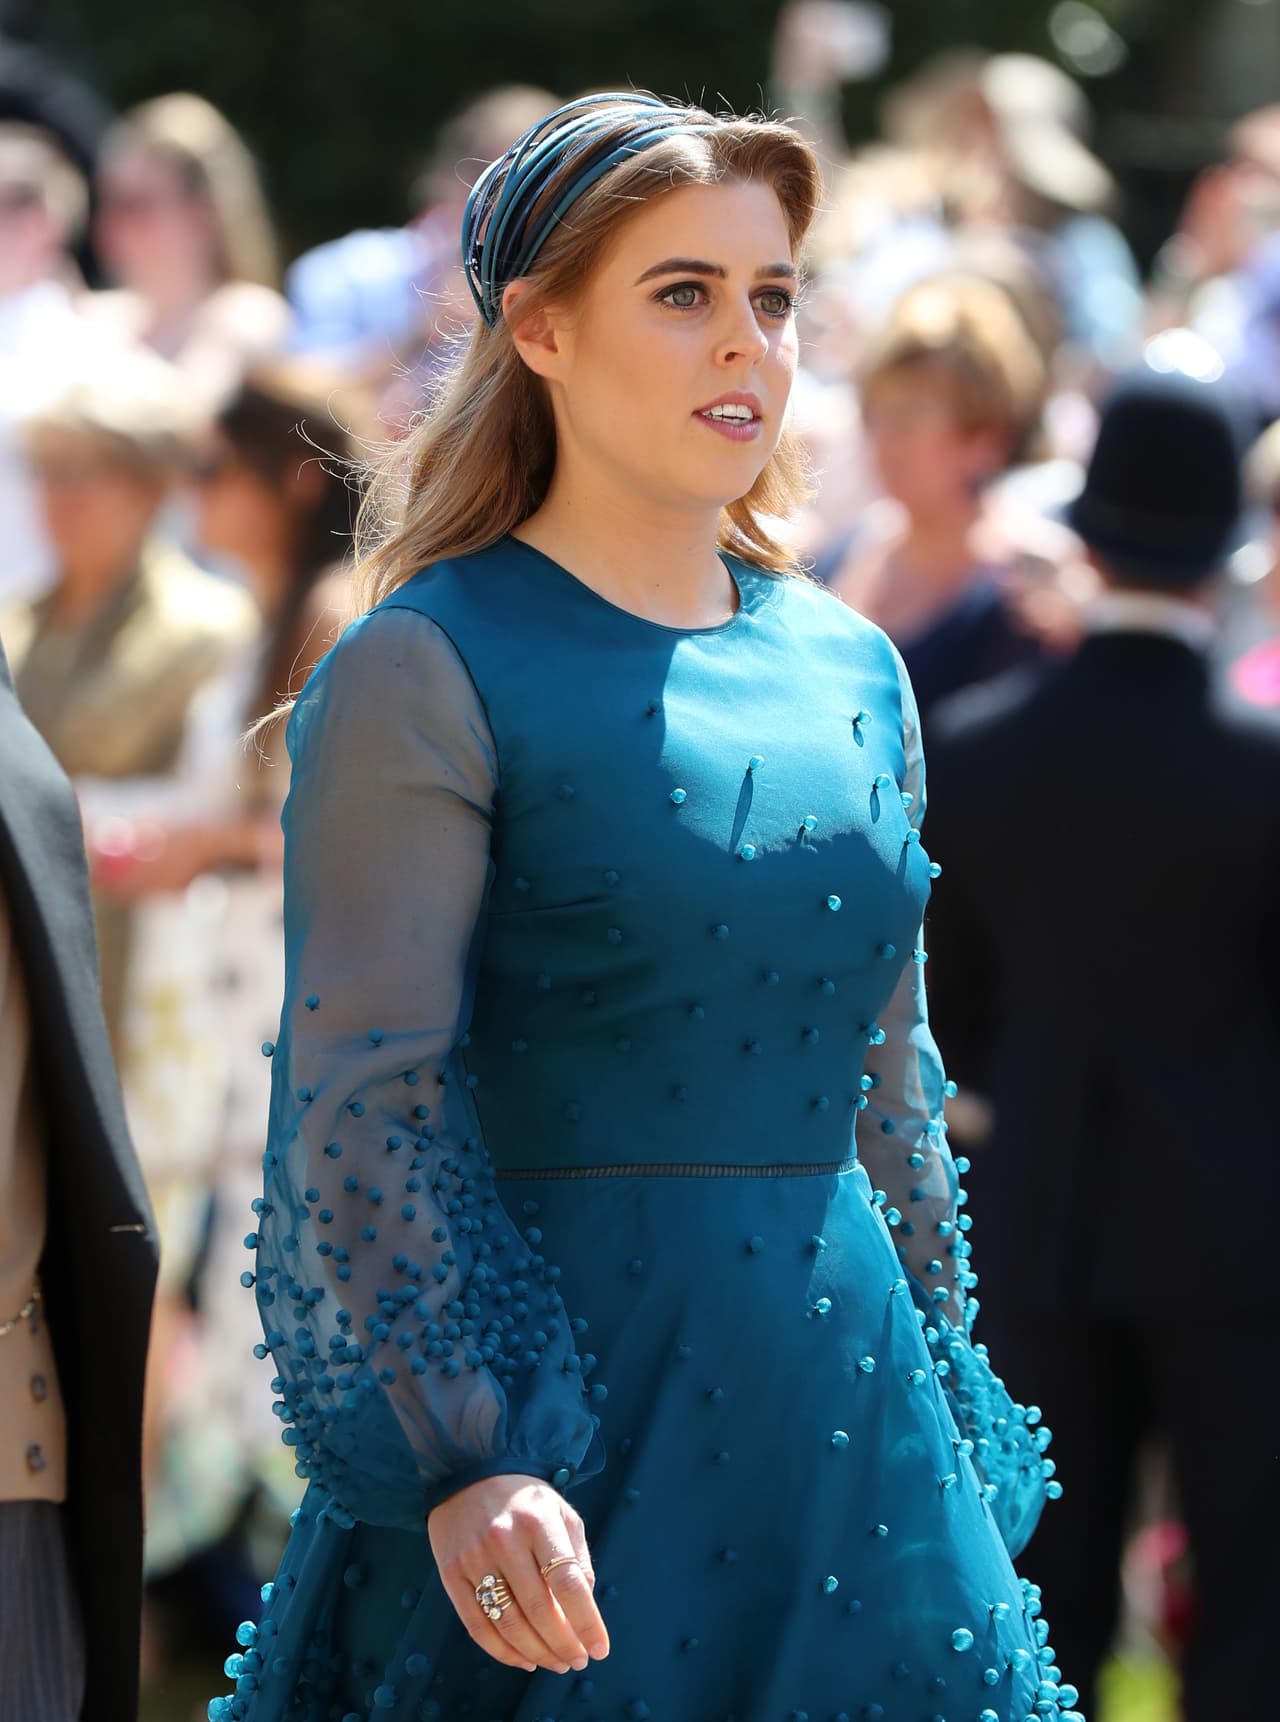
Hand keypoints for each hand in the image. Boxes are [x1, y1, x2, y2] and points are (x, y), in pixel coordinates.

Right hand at [428, 1473, 609, 1674]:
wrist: (468, 1472)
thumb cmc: (524, 1499)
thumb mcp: (560, 1512)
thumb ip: (577, 1556)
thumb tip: (586, 1605)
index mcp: (539, 1522)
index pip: (568, 1584)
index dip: (587, 1623)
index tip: (600, 1650)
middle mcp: (505, 1540)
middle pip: (539, 1611)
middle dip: (564, 1645)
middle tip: (578, 1661)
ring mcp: (474, 1558)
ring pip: (509, 1624)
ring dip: (537, 1653)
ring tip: (556, 1663)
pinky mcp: (451, 1573)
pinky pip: (478, 1625)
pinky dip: (503, 1651)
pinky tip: (524, 1660)